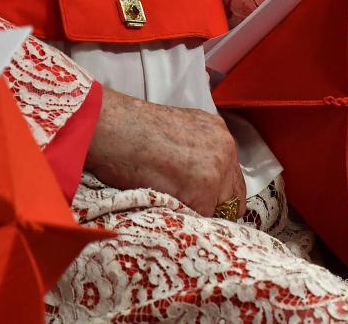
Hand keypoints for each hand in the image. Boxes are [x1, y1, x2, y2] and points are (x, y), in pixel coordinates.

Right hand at [85, 89, 245, 218]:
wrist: (114, 127)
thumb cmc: (131, 130)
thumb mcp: (176, 130)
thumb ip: (196, 150)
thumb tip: (195, 176)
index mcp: (219, 132)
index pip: (231, 174)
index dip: (217, 192)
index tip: (202, 201)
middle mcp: (225, 147)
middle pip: (233, 194)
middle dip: (213, 205)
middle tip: (186, 209)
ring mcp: (217, 169)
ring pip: (218, 208)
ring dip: (198, 212)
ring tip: (171, 206)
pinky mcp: (204, 190)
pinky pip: (200, 218)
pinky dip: (184, 219)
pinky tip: (165, 207)